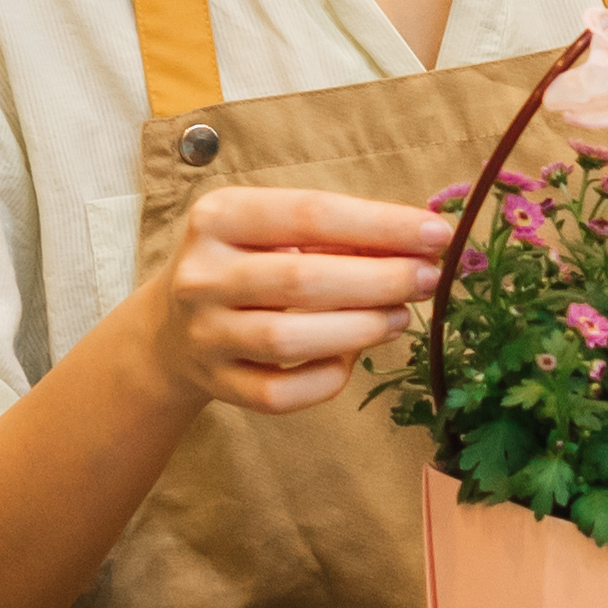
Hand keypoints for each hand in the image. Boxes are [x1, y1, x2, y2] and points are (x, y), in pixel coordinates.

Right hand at [139, 186, 453, 421]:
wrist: (171, 328)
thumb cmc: (244, 264)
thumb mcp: (272, 230)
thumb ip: (335, 234)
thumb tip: (419, 241)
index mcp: (218, 217)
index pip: (309, 214)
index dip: (380, 224)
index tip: (435, 233)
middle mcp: (202, 274)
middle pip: (302, 280)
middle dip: (380, 279)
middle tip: (428, 278)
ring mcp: (206, 334)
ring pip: (291, 340)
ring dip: (360, 329)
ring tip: (399, 317)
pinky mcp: (216, 384)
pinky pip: (281, 393)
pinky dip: (328, 379)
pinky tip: (353, 358)